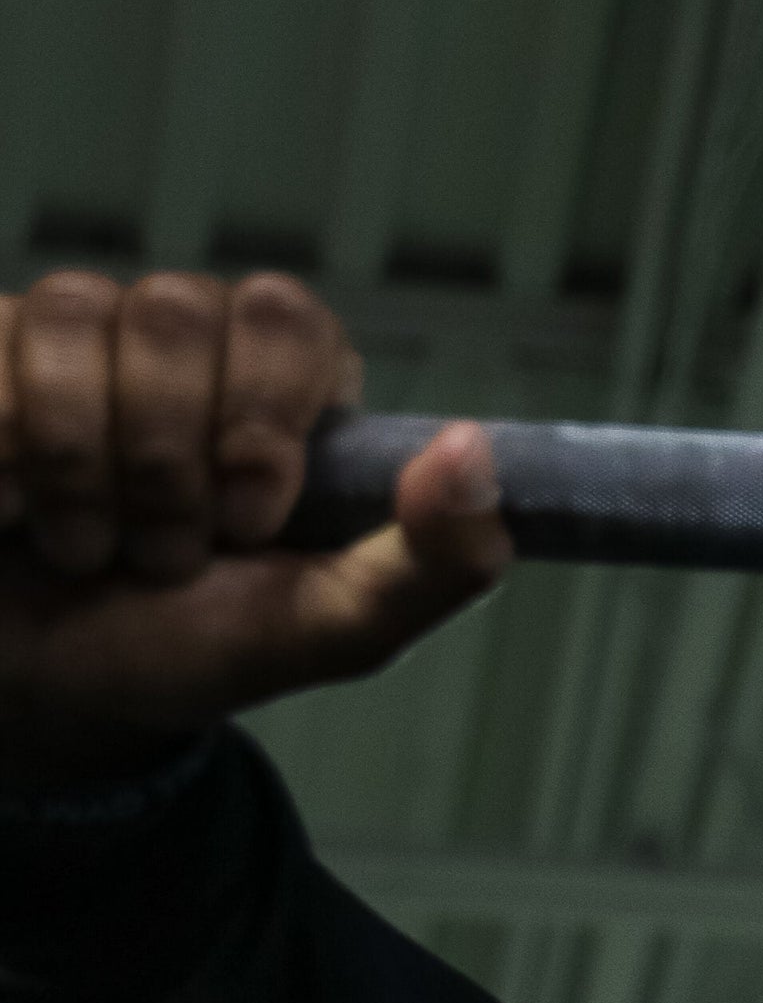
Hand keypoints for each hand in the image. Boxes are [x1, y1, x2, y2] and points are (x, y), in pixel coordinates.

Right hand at [0, 270, 510, 794]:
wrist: (54, 689)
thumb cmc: (197, 648)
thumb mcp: (331, 631)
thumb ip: (432, 562)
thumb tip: (476, 450)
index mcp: (289, 388)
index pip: (289, 321)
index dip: (262, 417)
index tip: (251, 520)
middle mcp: (190, 339)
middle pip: (179, 313)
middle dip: (167, 462)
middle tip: (168, 556)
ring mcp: (81, 334)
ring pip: (78, 315)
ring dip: (83, 467)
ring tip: (93, 548)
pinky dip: (6, 457)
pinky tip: (16, 511)